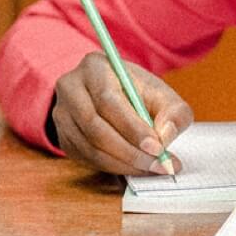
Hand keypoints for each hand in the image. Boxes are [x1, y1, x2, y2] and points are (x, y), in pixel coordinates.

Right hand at [52, 52, 193, 175]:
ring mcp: (62, 114)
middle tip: (158, 164)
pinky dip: (113, 167)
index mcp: (95, 67)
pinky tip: (134, 167)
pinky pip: (86, 158)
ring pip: (90, 147)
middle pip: (95, 126)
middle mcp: (71, 88)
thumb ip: (173, 112)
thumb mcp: (162, 94)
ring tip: (151, 167)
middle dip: (130, 151)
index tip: (157, 148)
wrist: (114, 94)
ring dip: (123, 163)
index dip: (133, 127)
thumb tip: (166, 135)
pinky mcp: (63, 137)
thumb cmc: (139, 93)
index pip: (109, 101)